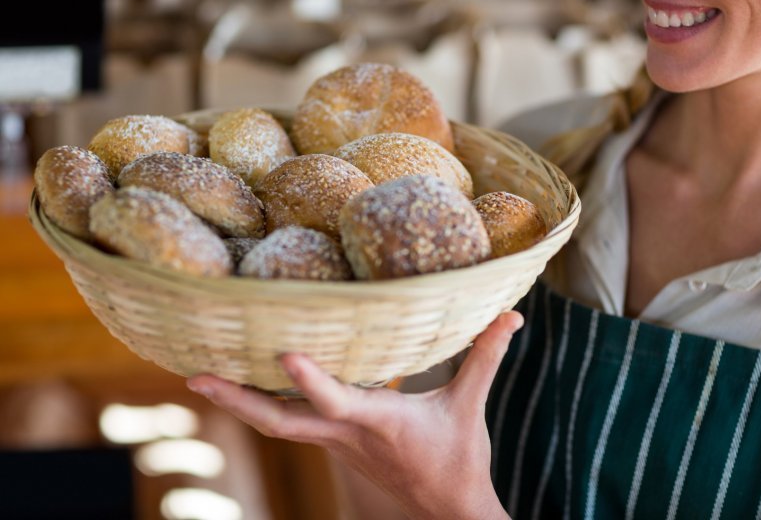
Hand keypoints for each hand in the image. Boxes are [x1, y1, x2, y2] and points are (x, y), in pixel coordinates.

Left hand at [187, 311, 522, 519]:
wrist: (446, 511)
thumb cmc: (458, 458)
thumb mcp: (470, 406)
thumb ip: (485, 357)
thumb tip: (513, 314)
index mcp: (378, 422)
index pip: (338, 402)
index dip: (311, 381)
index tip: (283, 353)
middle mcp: (346, 434)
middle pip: (279, 422)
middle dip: (236, 400)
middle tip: (194, 377)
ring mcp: (334, 442)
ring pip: (275, 424)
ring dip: (238, 402)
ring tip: (199, 377)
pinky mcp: (334, 443)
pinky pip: (288, 423)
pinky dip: (261, 405)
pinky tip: (243, 387)